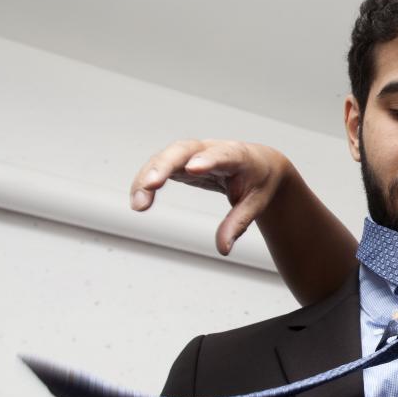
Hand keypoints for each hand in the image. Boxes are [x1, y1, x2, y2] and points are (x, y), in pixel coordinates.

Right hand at [129, 139, 293, 254]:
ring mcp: (194, 153)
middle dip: (166, 165)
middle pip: (184, 150)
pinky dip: (147, 181)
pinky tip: (138, 199)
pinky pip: (160, 167)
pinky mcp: (182, 162)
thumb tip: (223, 248)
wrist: (259, 164)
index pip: (223, 155)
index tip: (194, 168)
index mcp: (238, 155)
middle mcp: (212, 149)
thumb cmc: (259, 180)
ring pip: (166, 157)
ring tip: (139, 203)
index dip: (209, 160)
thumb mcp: (256, 202)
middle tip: (151, 184)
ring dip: (148, 176)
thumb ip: (238, 223)